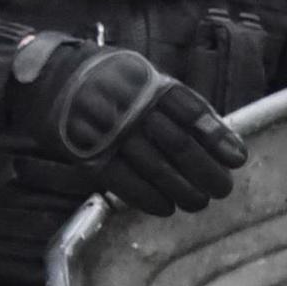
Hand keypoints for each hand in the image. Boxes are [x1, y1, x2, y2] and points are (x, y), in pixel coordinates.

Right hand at [6, 36, 243, 215]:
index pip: (191, 112)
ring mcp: (112, 133)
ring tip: (199, 202)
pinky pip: (125, 182)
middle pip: (179, 145)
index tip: (237, 159)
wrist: (48, 78)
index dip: (217, 137)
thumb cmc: (106, 81)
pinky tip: (166, 208)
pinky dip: (148, 198)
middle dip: (206, 171)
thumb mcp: (142, 77)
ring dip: (183, 189)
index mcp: (149, 84)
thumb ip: (173, 102)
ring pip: (156, 167)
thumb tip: (214, 134)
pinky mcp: (91, 155)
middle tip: (223, 189)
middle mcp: (133, 108)